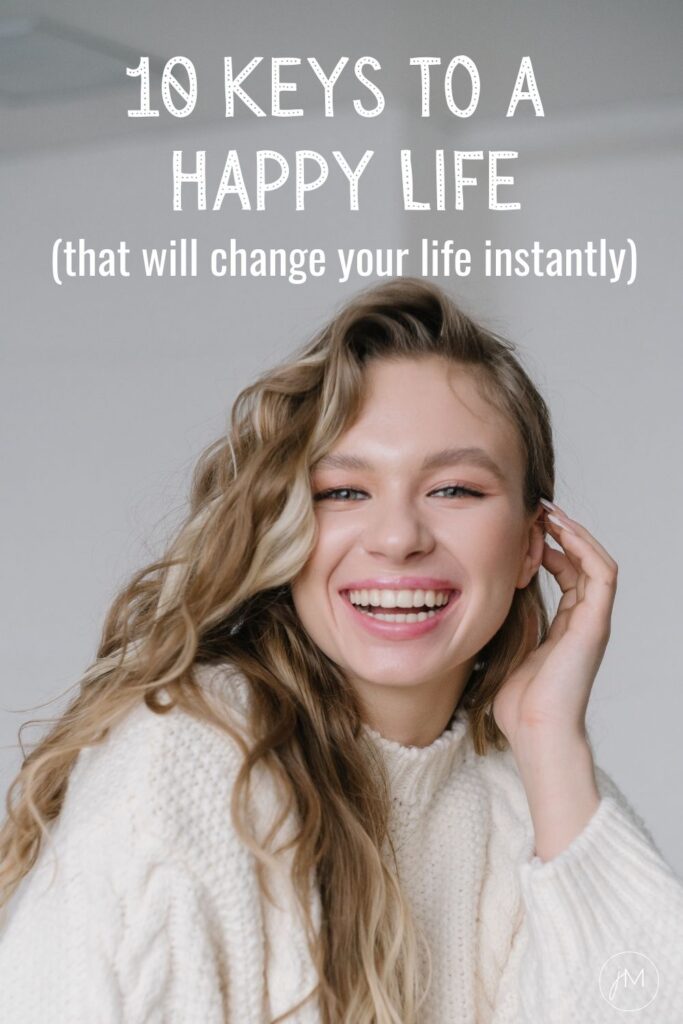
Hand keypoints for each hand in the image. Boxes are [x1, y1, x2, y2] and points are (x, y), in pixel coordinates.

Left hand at [492, 499, 618, 754]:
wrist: (536, 732)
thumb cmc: (517, 705)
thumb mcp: (503, 654)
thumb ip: (500, 628)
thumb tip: (473, 607)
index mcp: (564, 629)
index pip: (565, 575)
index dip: (547, 548)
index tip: (523, 529)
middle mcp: (583, 622)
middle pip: (581, 563)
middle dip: (561, 534)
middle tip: (536, 511)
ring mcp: (592, 622)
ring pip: (595, 562)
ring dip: (575, 534)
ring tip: (549, 514)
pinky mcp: (595, 623)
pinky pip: (602, 573)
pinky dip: (585, 547)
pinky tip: (560, 530)